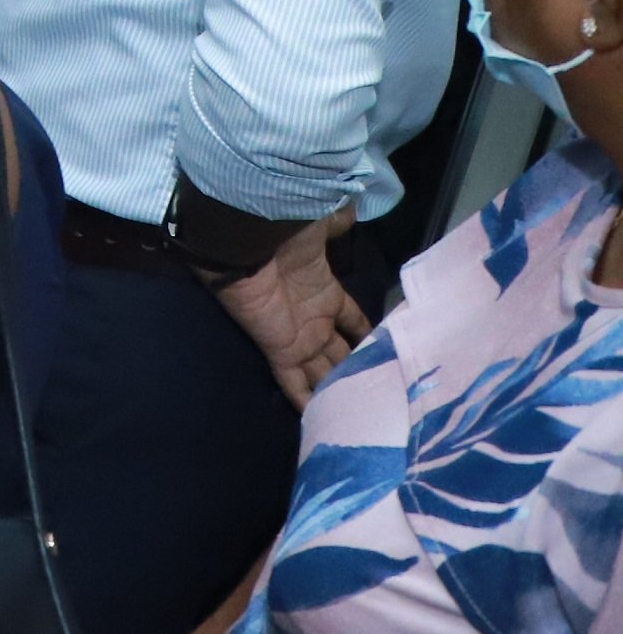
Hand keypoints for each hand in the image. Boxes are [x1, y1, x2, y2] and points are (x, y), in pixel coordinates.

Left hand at [211, 216, 367, 406]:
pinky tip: (324, 422)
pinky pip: (294, 381)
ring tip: (365, 418)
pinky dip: (307, 401)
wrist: (242, 238)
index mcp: (326, 291)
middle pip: (340, 353)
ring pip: (323, 372)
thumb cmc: (282, 231)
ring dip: (339, 392)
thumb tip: (352, 211)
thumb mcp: (318, 224)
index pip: (354, 321)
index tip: (390, 353)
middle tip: (384, 398)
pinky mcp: (278, 348)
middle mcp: (314, 319)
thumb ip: (336, 223)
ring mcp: (297, 336)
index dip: (369, 335)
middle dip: (358, 372)